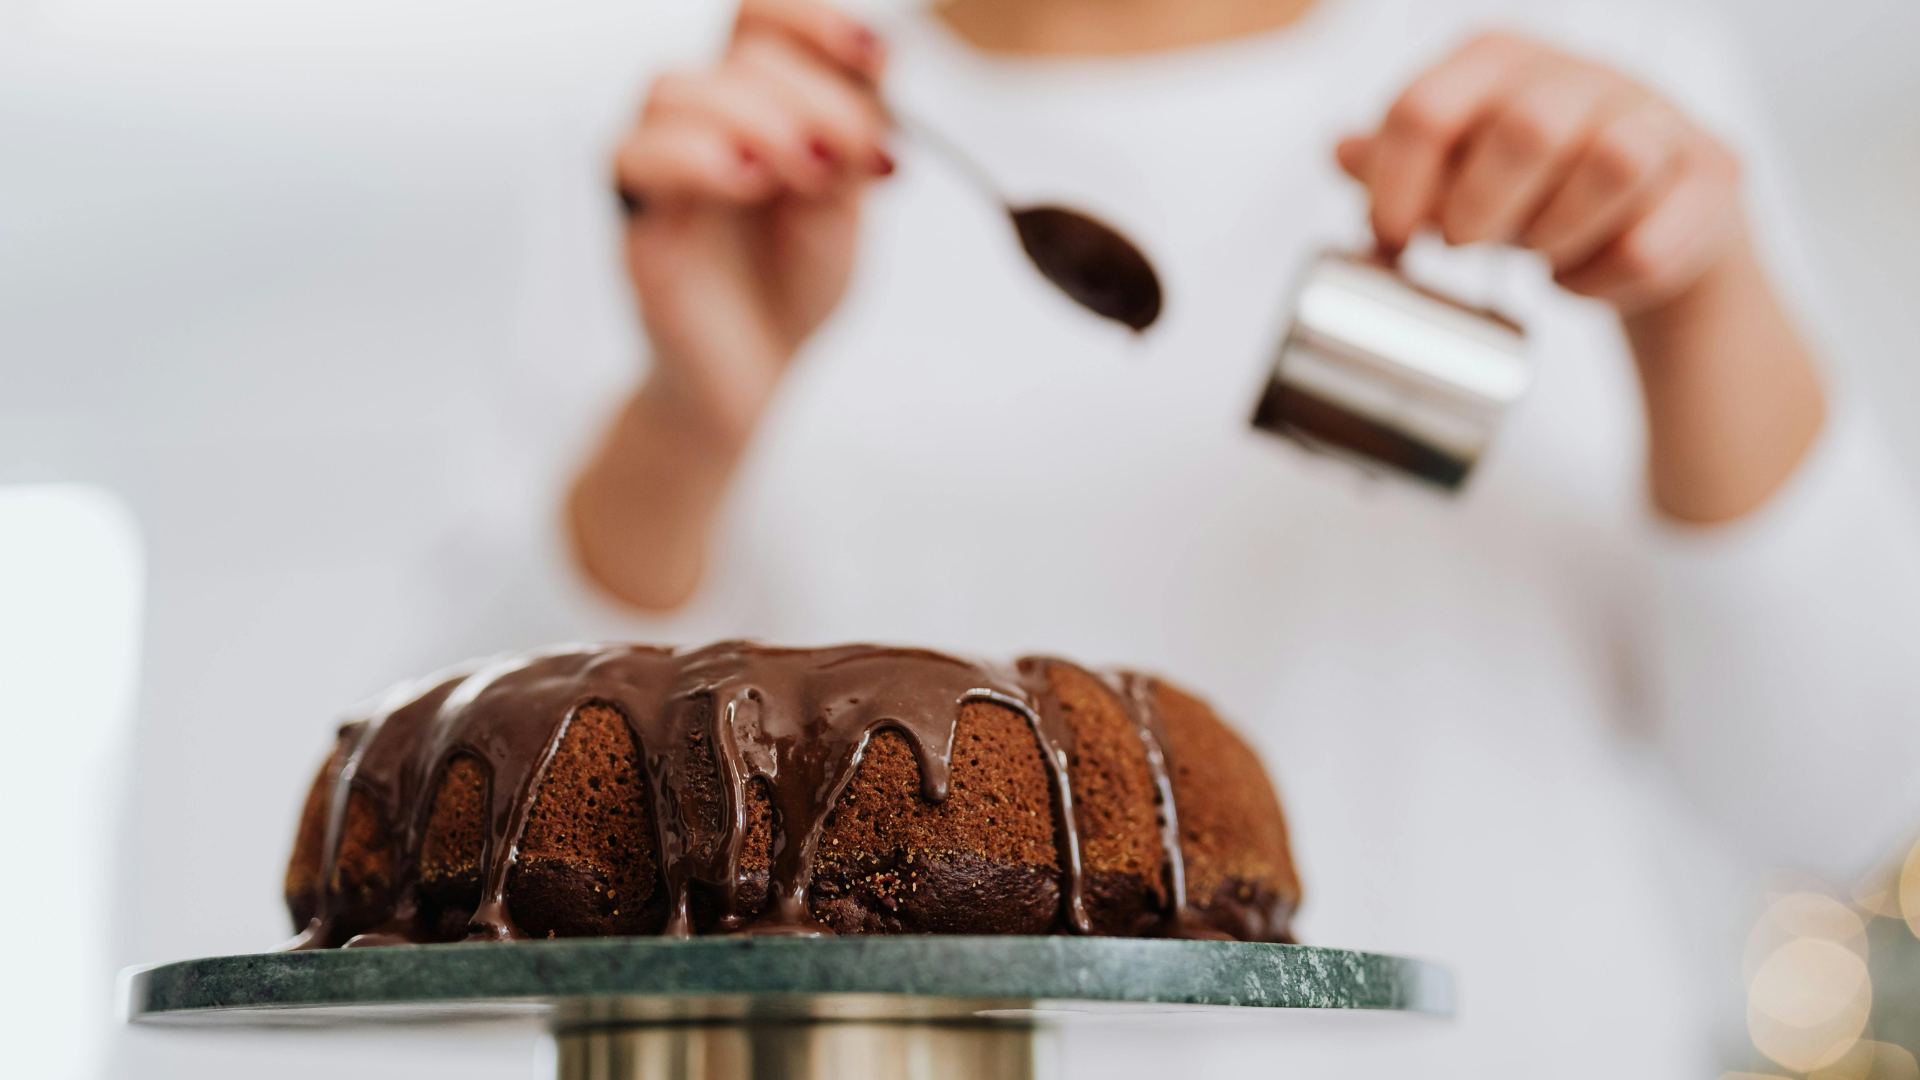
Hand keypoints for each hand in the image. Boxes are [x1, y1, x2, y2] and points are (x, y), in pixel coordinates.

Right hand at [615, 0, 892, 450]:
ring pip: (675, 88)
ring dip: (754, 117)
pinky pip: (635, 156)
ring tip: (803, 173)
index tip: (873, 57)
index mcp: (757, 100)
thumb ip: (850, 141)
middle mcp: (701, 118)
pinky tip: (747, 182)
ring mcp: (662, 163)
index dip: (813, 20)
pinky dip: (695, 156)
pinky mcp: (635, 216)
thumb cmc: (793, 285)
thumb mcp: (846, 208)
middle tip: (853, 154)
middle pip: (736, 51)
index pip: (762, 19)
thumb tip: (875, 71)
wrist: (755, 375)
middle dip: (813, 95)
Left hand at [1336, 32, 1744, 314]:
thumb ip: (1394, 163)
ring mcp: (1658, 118)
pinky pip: (1654, 241)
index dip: (1394, 186)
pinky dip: (1604, 278)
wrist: (1652, 219)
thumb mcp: (1453, 172)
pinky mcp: (1712, 176)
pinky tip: (1586, 275)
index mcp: (1501, 61)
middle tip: (1467, 244)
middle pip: (1528, 128)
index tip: (1389, 239)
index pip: (1427, 106)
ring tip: (1538, 251)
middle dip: (1482, 209)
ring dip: (1556, 235)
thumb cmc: (1536, 189)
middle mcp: (1584, 74)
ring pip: (1613, 165)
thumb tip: (1340, 153)